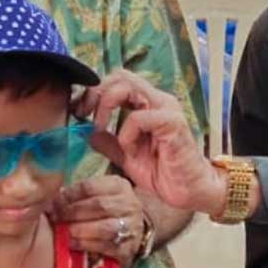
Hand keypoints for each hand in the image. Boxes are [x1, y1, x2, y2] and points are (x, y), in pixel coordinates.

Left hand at [50, 175, 147, 263]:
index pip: (90, 186)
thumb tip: (51, 196)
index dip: (68, 195)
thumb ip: (78, 194)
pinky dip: (85, 244)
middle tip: (55, 218)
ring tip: (63, 231)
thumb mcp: (98, 194)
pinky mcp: (128, 248)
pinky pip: (105, 246)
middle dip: (72, 212)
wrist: (132, 232)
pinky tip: (71, 243)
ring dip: (79, 229)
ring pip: (103, 227)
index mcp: (119, 186)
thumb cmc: (107, 211)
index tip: (52, 202)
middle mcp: (129, 204)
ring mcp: (131, 227)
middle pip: (98, 205)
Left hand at [75, 70, 220, 215]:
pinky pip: (140, 117)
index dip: (92, 91)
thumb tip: (84, 130)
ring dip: (106, 105)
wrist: (190, 191)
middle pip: (120, 76)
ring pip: (128, 86)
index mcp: (146, 104)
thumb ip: (106, 141)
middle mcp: (157, 100)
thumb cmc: (162, 172)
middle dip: (95, 93)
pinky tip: (128, 148)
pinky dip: (126, 131)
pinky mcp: (173, 124)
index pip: (115, 80)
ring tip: (101, 128)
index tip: (77, 111)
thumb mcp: (124, 156)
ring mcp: (166, 109)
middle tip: (83, 115)